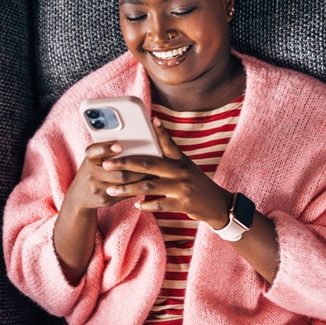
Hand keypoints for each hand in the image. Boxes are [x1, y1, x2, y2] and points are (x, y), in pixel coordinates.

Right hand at [62, 141, 154, 214]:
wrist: (80, 196)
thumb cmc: (92, 171)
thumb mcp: (93, 159)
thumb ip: (105, 152)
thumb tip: (130, 142)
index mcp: (89, 160)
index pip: (94, 152)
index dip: (106, 148)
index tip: (119, 146)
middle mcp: (90, 174)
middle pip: (117, 170)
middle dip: (136, 166)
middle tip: (151, 161)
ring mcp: (98, 189)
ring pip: (124, 183)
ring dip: (141, 177)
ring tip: (154, 172)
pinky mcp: (105, 200)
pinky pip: (125, 193)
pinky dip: (137, 187)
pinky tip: (147, 183)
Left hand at [102, 117, 231, 229]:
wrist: (218, 204)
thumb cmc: (197, 184)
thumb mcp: (187, 167)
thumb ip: (170, 158)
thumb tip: (150, 148)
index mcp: (181, 160)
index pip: (168, 143)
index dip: (160, 131)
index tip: (151, 119)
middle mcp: (181, 172)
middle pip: (149, 164)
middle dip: (126, 163)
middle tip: (107, 164)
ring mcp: (182, 188)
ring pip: (149, 186)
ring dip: (128, 188)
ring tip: (112, 189)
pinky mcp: (183, 204)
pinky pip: (159, 204)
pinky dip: (146, 204)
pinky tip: (136, 204)